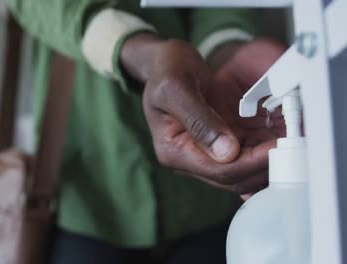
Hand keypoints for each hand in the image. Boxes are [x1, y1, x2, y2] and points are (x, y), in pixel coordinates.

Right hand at [120, 34, 284, 194]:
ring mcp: (203, 152)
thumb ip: (199, 121)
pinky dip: (263, 151)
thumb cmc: (166, 71)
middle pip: (233, 177)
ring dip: (267, 160)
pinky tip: (280, 141)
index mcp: (173, 150)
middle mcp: (188, 158)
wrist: (166, 62)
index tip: (278, 149)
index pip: (218, 171)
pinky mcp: (216, 143)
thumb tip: (226, 152)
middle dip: (264, 165)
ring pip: (242, 170)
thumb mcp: (176, 89)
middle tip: (294, 147)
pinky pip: (244, 155)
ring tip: (293, 144)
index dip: (251, 164)